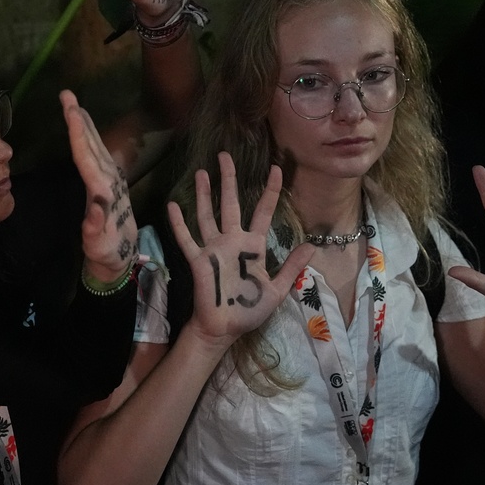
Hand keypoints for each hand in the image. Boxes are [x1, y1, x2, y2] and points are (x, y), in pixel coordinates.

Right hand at [61, 90, 137, 283]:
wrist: (121, 259)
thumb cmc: (106, 253)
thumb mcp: (98, 245)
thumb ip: (95, 226)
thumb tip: (95, 206)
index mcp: (103, 191)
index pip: (88, 157)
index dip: (78, 133)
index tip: (71, 112)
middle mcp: (109, 180)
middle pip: (91, 144)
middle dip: (79, 118)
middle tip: (67, 94)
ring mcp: (111, 180)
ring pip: (96, 145)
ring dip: (84, 123)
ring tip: (72, 103)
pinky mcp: (110, 182)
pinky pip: (97, 152)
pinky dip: (89, 137)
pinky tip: (84, 127)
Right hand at [169, 152, 313, 347]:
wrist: (224, 329)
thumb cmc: (249, 310)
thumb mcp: (277, 290)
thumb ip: (292, 267)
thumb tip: (311, 246)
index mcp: (254, 246)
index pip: (263, 211)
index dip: (270, 191)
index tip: (276, 169)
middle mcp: (233, 241)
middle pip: (231, 203)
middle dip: (229, 179)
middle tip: (225, 156)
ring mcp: (214, 248)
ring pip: (207, 215)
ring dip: (204, 194)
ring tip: (201, 172)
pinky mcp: (198, 259)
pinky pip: (187, 238)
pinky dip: (179, 223)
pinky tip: (173, 205)